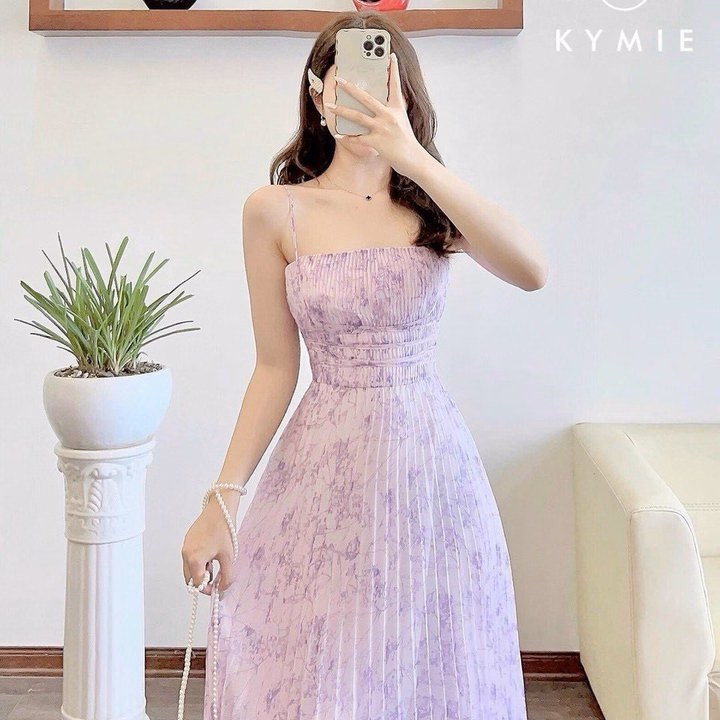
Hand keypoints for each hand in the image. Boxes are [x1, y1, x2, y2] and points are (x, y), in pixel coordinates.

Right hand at [181, 503, 236, 595]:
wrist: (220, 508)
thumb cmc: (224, 529)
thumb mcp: (228, 556)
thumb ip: (227, 576)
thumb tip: (223, 588)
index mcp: (194, 559)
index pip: (198, 584)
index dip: (208, 588)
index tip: (218, 588)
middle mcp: (186, 554)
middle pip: (190, 578)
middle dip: (203, 581)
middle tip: (217, 576)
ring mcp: (185, 546)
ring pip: (189, 568)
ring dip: (201, 571)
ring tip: (215, 562)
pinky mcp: (187, 540)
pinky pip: (190, 557)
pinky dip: (199, 561)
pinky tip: (211, 554)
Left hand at [327, 52, 428, 179]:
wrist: (413, 160)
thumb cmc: (406, 142)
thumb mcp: (402, 121)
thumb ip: (392, 111)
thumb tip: (378, 105)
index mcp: (397, 109)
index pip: (395, 85)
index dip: (393, 70)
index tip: (390, 55)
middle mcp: (389, 116)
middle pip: (366, 98)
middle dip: (350, 88)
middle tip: (339, 80)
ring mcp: (382, 129)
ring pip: (357, 117)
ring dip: (341, 110)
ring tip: (330, 105)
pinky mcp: (376, 142)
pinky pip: (357, 138)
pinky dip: (347, 137)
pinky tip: (338, 134)